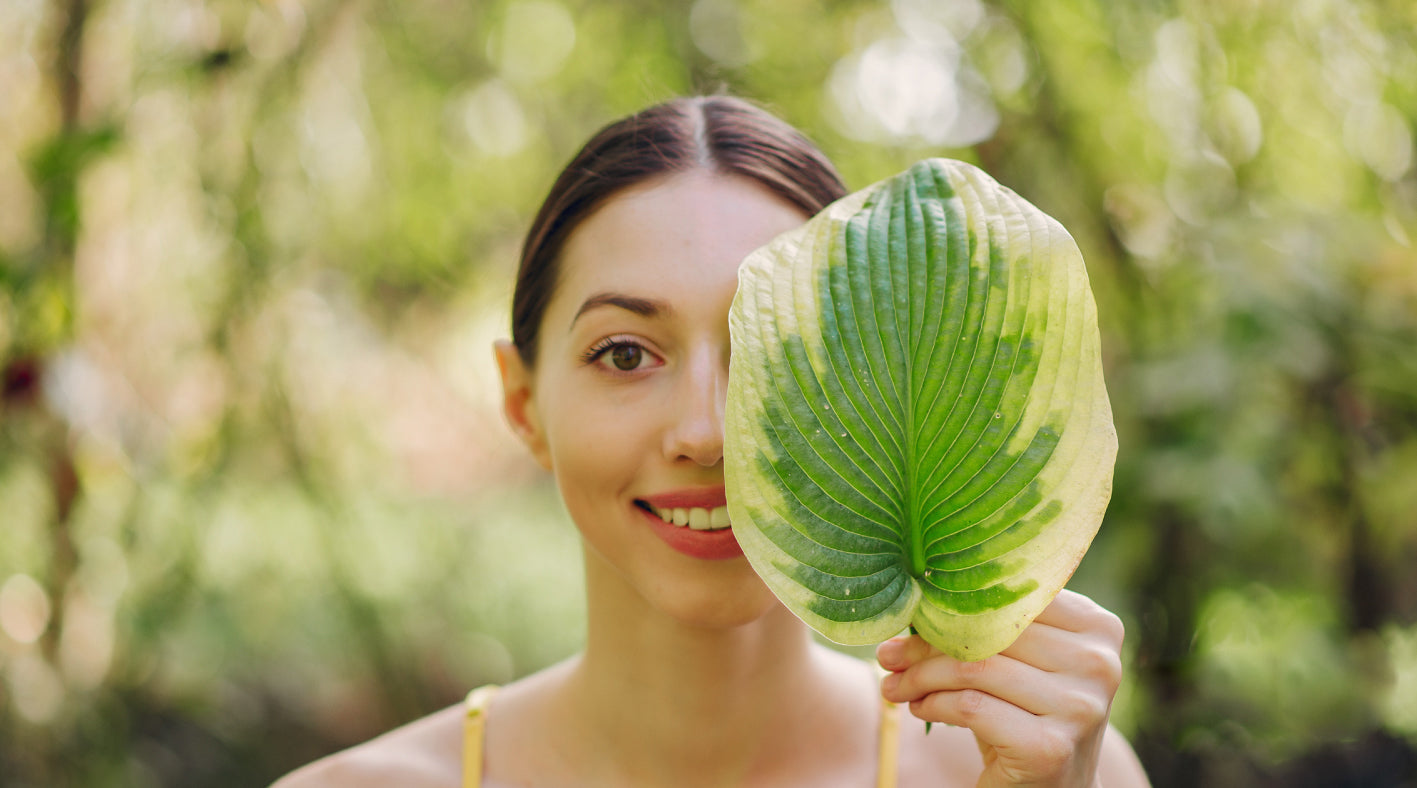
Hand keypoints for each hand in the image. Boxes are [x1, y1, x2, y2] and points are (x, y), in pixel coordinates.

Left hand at [877, 590, 1124, 787]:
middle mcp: (1099, 664)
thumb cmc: (1026, 713)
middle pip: (990, 633)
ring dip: (920, 677)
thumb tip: (910, 602)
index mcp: (1098, 628)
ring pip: (975, 669)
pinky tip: (920, 708)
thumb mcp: (1017, 662)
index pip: (1012, 598)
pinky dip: (933, 705)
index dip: (954, 605)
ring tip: (894, 685)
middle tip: (888, 655)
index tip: (913, 617)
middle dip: (926, 644)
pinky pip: (970, 708)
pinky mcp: (1050, 747)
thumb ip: (986, 626)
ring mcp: (1080, 707)